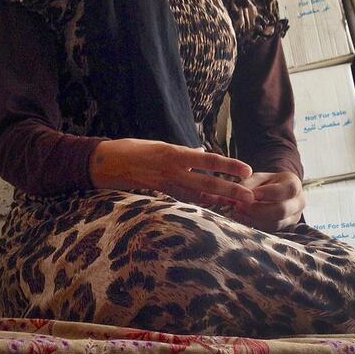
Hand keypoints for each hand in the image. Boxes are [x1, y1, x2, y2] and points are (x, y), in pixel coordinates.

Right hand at [89, 139, 254, 204]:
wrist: (104, 163)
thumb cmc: (131, 149)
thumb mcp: (159, 145)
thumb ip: (182, 152)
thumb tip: (201, 154)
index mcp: (174, 153)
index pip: (209, 160)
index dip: (229, 166)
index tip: (247, 171)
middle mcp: (172, 169)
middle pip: (208, 183)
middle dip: (230, 191)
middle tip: (250, 197)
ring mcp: (165, 184)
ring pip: (197, 195)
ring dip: (218, 201)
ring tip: (236, 206)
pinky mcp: (158, 194)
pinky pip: (183, 200)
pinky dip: (198, 204)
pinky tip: (211, 208)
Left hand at [232, 172, 304, 231]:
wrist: (275, 194)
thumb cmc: (267, 184)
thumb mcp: (259, 178)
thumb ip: (249, 183)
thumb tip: (239, 192)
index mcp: (295, 185)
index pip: (288, 190)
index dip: (269, 193)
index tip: (252, 194)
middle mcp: (298, 203)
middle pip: (282, 210)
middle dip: (259, 209)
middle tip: (240, 206)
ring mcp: (293, 218)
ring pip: (276, 223)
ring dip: (254, 218)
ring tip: (238, 212)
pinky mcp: (283, 228)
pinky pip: (269, 229)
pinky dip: (254, 224)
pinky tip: (242, 218)